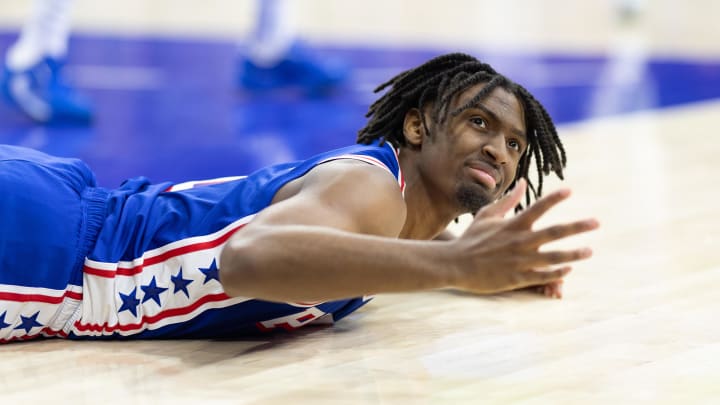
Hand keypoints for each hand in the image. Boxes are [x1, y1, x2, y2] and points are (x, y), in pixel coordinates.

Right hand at [448, 178, 598, 295]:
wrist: (455, 264)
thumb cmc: (471, 238)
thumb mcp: (487, 215)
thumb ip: (508, 201)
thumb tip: (522, 183)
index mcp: (513, 225)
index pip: (538, 207)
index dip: (555, 198)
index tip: (569, 191)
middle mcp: (520, 241)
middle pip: (555, 232)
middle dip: (578, 226)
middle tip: (596, 222)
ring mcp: (520, 260)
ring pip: (554, 257)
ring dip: (574, 254)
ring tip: (589, 251)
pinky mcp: (517, 278)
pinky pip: (543, 276)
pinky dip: (557, 273)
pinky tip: (568, 270)